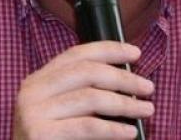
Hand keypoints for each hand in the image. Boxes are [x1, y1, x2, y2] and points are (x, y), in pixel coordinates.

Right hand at [12, 41, 153, 138]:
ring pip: (90, 98)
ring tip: (146, 110)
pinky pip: (87, 126)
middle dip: (123, 78)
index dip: (108, 49)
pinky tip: (130, 133)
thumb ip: (83, 93)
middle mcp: (32, 91)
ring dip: (125, 103)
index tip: (135, 53)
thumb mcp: (64, 112)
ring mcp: (33, 113)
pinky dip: (113, 129)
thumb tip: (125, 80)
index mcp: (37, 81)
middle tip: (148, 87)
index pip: (76, 54)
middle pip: (86, 72)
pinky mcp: (39, 135)